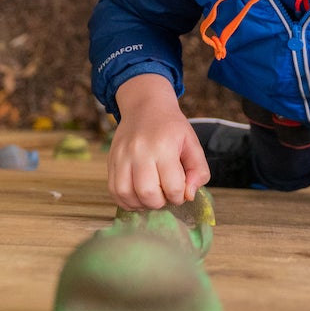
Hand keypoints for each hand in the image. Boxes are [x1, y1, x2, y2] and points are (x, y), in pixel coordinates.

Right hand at [105, 74, 208, 209]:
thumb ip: (198, 171)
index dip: (180, 196)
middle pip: (148, 193)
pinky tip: (138, 197)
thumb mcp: (192, 143)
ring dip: (141, 204)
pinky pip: (113, 190)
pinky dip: (126, 201)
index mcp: (164, 146)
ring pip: (126, 194)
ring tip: (151, 198)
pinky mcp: (111, 160)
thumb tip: (189, 195)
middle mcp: (139, 151)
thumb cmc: (171, 127)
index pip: (173, 186)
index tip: (181, 191)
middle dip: (160, 202)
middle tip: (165, 195)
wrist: (145, 106)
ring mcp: (122, 156)